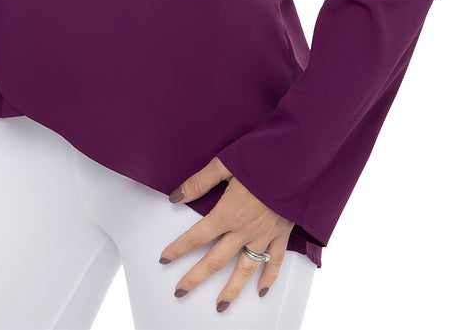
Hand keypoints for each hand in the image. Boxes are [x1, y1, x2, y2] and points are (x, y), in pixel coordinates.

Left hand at [159, 156, 294, 313]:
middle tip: (182, 290)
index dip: (179, 248)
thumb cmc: (262, 158)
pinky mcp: (282, 234)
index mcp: (228, 212)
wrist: (297, 161)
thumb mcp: (226, 163)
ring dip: (231, 289)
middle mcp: (244, 229)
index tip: (166, 258)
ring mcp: (264, 234)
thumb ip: (200, 181)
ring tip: (220, 305)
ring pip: (244, 268)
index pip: (197, 236)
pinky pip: (275, 261)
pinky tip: (262, 289)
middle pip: (216, 260)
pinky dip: (269, 277)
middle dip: (196, 277)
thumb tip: (176, 195)